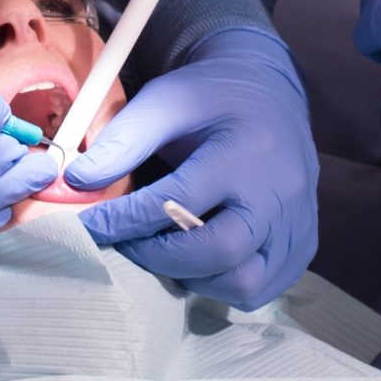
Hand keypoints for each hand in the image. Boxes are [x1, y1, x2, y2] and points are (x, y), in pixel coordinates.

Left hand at [66, 28, 318, 309]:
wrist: (269, 91)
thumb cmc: (211, 96)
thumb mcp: (166, 100)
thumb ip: (123, 139)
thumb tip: (76, 181)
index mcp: (245, 151)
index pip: (177, 201)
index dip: (124, 220)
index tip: (86, 226)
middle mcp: (279, 193)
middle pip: (219, 252)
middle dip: (159, 257)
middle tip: (127, 243)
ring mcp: (297, 223)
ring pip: (244, 283)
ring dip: (194, 278)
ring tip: (164, 250)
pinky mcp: (304, 244)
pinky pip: (264, 288)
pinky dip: (224, 285)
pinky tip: (199, 261)